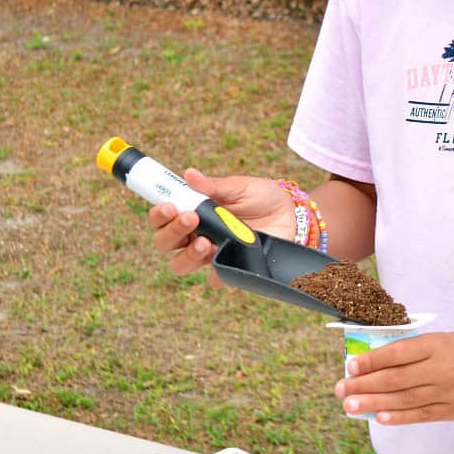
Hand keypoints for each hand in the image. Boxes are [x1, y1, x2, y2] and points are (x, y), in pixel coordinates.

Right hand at [148, 168, 295, 282]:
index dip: (159, 214)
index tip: (169, 205)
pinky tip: (226, 259)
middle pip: (164, 243)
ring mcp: (211, 254)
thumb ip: (216, 186)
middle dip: (172, 231)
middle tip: (190, 217)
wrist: (294, 216)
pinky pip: (216, 279)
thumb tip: (189, 174)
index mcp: (192, 212)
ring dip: (187, 254)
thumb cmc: (263, 198)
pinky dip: (217, 272)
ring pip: (181, 264)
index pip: (162, 217)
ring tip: (205, 242)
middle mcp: (195, 235)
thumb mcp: (242, 187)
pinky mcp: (230, 269)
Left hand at [333, 326, 453, 423]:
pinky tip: (379, 417)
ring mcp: (449, 392)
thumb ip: (418, 351)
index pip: (397, 353)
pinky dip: (399, 417)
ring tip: (350, 406)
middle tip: (339, 390)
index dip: (371, 361)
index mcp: (438, 345)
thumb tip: (381, 363)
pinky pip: (422, 415)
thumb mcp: (447, 338)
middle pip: (394, 379)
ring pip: (404, 399)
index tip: (350, 365)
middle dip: (363, 385)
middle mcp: (441, 368)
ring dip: (373, 403)